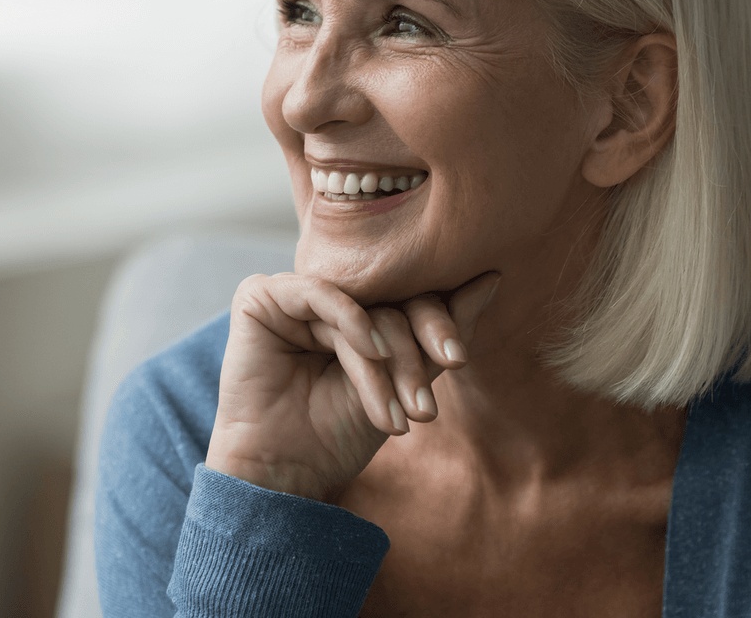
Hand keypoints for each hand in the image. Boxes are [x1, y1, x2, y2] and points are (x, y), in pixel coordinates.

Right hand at [204, 270, 499, 501]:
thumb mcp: (403, 385)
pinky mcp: (260, 297)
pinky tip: (371, 352)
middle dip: (414, 354)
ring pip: (361, 307)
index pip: (409, 300)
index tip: (459, 359)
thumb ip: (441, 334)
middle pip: (390, 301)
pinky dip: (350, 321)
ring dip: (384, 362)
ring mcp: (294, 295)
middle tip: (426, 406)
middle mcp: (328, 296)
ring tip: (396, 412)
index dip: (439, 326)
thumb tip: (491, 279)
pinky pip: (318, 293)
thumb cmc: (339, 432)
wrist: (285, 472)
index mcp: (360, 311)